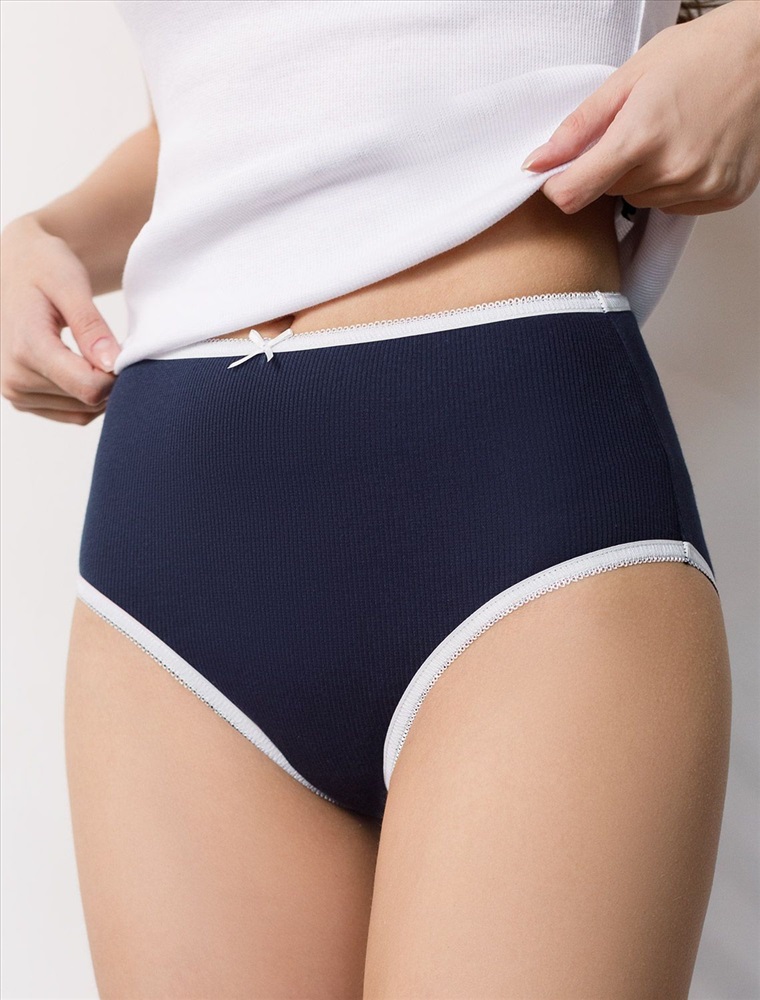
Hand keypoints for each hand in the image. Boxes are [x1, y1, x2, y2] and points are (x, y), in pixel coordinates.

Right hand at [0, 214, 120, 423]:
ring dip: (100, 389)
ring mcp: (15, 392)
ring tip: (93, 352)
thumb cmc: (42, 267)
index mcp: (27, 348)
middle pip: (88, 401)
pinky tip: (86, 367)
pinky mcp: (22, 399)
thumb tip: (112, 364)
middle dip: (108, 378)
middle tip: (107, 344)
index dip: (116, 374)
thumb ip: (91, 326)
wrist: (12, 267)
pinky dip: (88, 398)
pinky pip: (72, 414)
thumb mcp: (70, 283)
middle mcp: (14, 378)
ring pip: (83, 412)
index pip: (89, 388)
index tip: (120, 348)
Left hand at [521, 0, 759, 215]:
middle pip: (610, 193)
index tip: (559, 174)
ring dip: (644, 176)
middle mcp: (674, 168)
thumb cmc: (700, 54)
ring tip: (669, 134)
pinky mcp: (723, 195)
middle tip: (637, 128)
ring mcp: (702, 185)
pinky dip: (674, 183)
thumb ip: (577, 128)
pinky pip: (675, 204)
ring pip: (642, 200)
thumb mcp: (627, 78)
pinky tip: (690, 149)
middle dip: (611, 167)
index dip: (559, 186)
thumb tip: (535, 164)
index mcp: (642, 135)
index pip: (574, 194)